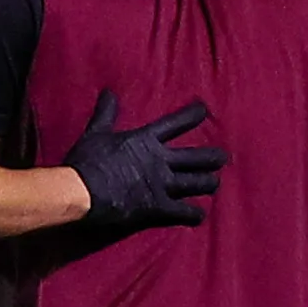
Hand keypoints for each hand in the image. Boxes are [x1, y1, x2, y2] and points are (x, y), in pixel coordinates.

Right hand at [65, 92, 223, 228]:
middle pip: (196, 158)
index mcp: (146, 141)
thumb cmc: (87, 162)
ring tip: (215, 184)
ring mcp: (162, 185)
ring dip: (208, 184)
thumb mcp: (96, 133)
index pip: (175, 123)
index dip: (192, 115)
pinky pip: (184, 213)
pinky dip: (194, 215)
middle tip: (223, 158)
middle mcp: (160, 161)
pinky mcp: (159, 209)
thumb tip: (108, 91)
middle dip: (213, 157)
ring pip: (197, 184)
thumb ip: (106, 113)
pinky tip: (200, 215)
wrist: (83, 192)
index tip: (205, 110)